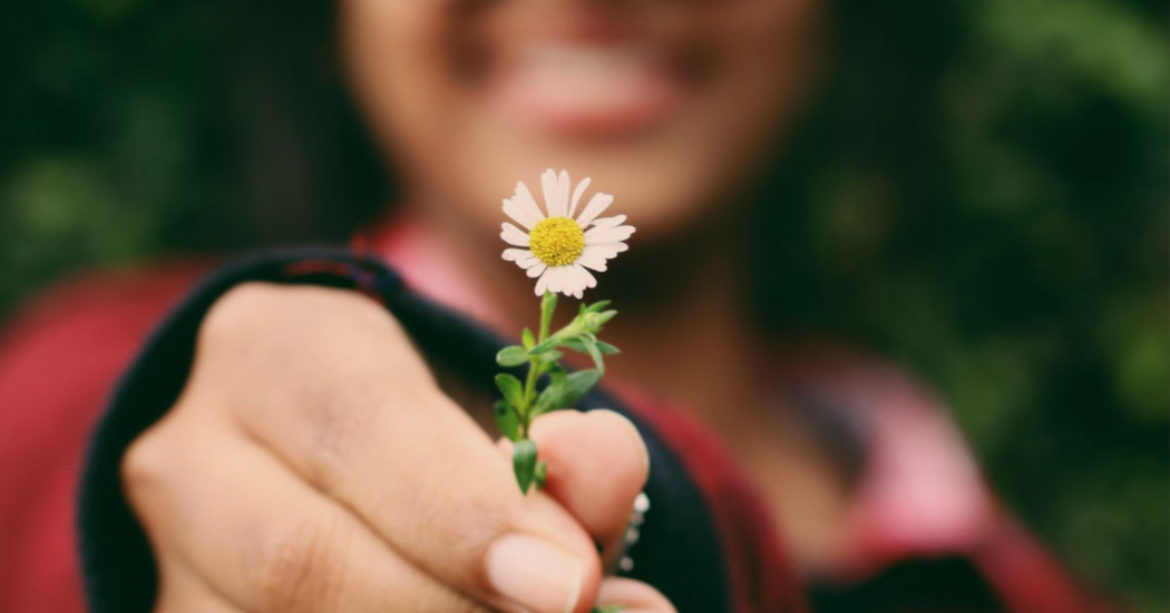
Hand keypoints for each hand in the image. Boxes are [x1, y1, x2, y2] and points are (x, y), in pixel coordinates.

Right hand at [120, 282, 674, 612]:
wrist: (310, 458)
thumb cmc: (425, 430)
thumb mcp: (493, 412)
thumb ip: (562, 448)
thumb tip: (606, 466)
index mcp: (271, 349)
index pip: (356, 428)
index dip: (466, 513)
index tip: (571, 580)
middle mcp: (187, 451)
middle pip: (295, 556)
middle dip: (444, 607)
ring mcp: (167, 555)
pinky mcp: (177, 612)